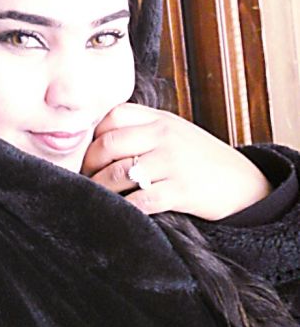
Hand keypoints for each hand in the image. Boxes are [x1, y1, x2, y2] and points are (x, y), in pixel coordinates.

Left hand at [81, 103, 271, 219]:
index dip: (93, 134)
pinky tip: (117, 211)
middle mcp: (164, 136)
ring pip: (119, 173)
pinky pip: (141, 200)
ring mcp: (172, 163)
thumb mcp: (175, 131)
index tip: (87, 152)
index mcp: (160, 119)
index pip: (114, 115)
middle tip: (84, 177)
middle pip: (109, 143)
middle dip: (89, 163)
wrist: (242, 182)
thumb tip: (98, 139)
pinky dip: (123, 207)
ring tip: (94, 195)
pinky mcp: (181, 191)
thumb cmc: (200, 158)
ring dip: (100, 187)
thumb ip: (143, 129)